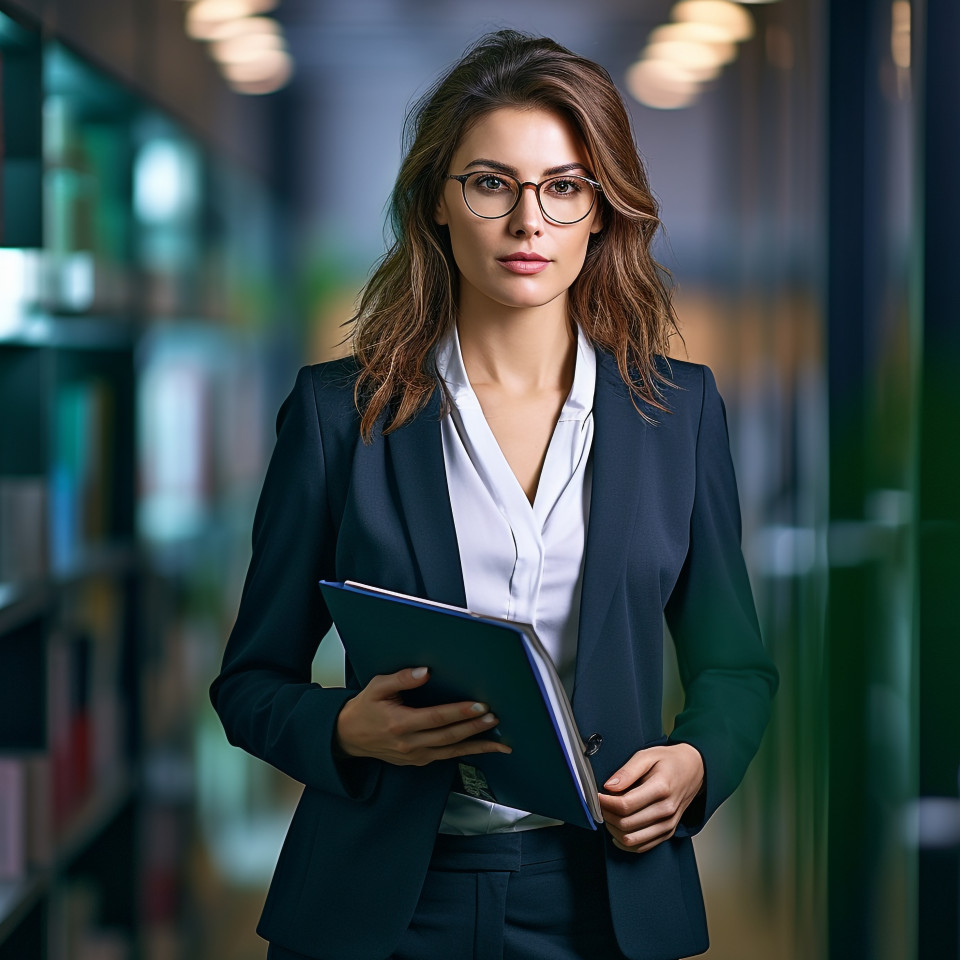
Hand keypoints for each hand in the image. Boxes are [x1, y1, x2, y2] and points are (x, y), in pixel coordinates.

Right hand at [335, 667, 512, 766]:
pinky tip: (481, 747)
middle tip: (495, 718)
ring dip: (477, 745)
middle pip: (449, 736)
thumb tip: (426, 671)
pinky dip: (466, 752)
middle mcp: (409, 743)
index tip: (479, 705)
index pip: (436, 718)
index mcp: (399, 723)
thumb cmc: (364, 709)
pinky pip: (446, 757)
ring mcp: (415, 755)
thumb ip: (402, 678)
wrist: (349, 736)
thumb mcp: (377, 687)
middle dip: (475, 727)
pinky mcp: (419, 760)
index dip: (460, 712)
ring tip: (500, 741)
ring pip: (452, 751)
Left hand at [597, 743, 704, 853]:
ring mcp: (668, 824)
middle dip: (606, 815)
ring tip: (608, 815)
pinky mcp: (668, 832)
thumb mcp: (647, 755)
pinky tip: (617, 829)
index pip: (625, 805)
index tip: (597, 795)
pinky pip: (642, 846)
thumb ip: (627, 770)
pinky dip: (625, 842)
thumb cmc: (669, 761)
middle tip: (600, 804)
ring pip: (631, 839)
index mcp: (661, 788)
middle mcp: (666, 810)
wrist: (694, 770)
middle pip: (626, 824)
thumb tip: (609, 786)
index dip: (605, 802)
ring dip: (613, 830)